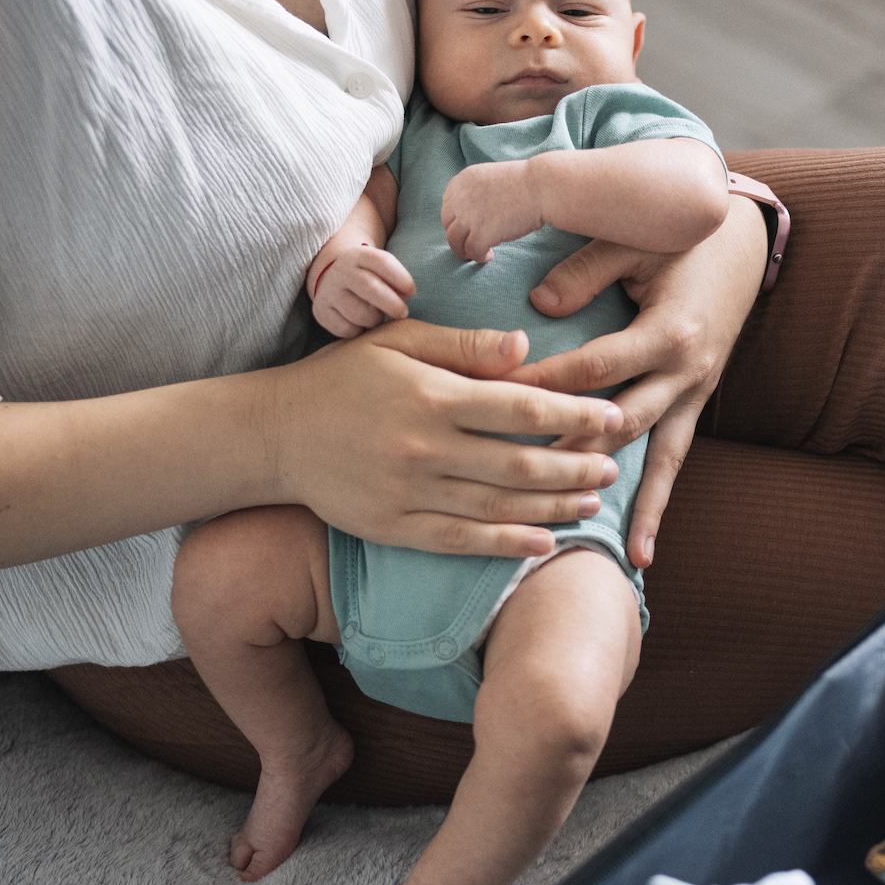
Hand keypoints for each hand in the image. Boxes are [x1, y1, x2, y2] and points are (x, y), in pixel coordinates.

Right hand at [268, 319, 625, 558]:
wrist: (272, 435)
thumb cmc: (342, 377)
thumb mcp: (397, 341)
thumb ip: (463, 344)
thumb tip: (526, 346)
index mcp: (431, 395)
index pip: (521, 405)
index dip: (574, 413)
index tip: (611, 416)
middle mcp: (424, 447)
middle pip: (519, 461)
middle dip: (574, 466)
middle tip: (612, 467)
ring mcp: (409, 493)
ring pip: (498, 505)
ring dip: (552, 506)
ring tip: (592, 502)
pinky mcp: (393, 528)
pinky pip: (461, 541)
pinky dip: (506, 544)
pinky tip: (543, 543)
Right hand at [312, 243, 415, 337]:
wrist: (333, 281)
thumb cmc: (369, 278)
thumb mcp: (380, 271)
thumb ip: (395, 282)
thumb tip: (404, 298)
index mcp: (359, 255)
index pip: (381, 261)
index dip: (401, 278)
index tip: (412, 291)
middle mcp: (341, 270)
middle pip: (369, 287)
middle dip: (392, 303)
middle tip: (402, 313)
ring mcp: (328, 291)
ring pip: (357, 312)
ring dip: (375, 319)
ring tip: (378, 317)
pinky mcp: (321, 311)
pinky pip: (346, 329)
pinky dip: (359, 330)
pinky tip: (361, 324)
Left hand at [440, 158, 542, 263]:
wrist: (542, 187)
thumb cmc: (524, 184)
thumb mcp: (489, 179)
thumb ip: (474, 193)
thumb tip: (469, 217)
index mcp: (461, 181)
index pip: (447, 206)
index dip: (457, 221)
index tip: (468, 228)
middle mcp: (460, 197)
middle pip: (448, 225)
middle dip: (459, 236)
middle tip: (472, 244)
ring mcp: (469, 216)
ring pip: (454, 242)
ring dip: (465, 250)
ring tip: (478, 253)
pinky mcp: (481, 233)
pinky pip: (472, 252)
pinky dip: (479, 257)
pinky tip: (490, 256)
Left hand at [506, 196, 765, 567]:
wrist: (742, 241)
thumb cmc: (681, 234)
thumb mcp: (632, 241)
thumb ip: (585, 272)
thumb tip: (537, 306)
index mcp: (669, 331)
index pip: (595, 369)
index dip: (545, 387)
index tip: (496, 403)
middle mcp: (687, 372)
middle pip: (620, 421)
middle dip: (568, 451)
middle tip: (519, 483)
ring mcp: (694, 393)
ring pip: (654, 456)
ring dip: (626, 501)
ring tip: (603, 548)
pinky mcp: (693, 404)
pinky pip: (672, 460)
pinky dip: (655, 505)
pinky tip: (641, 552)